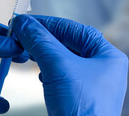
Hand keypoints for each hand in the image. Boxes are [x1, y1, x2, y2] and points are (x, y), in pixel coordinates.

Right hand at [13, 15, 127, 115]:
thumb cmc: (82, 108)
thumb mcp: (59, 67)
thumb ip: (40, 41)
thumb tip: (23, 22)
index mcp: (107, 56)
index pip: (74, 29)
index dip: (48, 23)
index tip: (26, 21)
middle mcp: (102, 68)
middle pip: (67, 43)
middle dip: (43, 39)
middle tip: (21, 34)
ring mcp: (91, 83)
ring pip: (62, 59)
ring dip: (42, 53)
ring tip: (25, 50)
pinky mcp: (78, 96)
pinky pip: (60, 75)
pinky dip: (46, 69)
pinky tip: (38, 72)